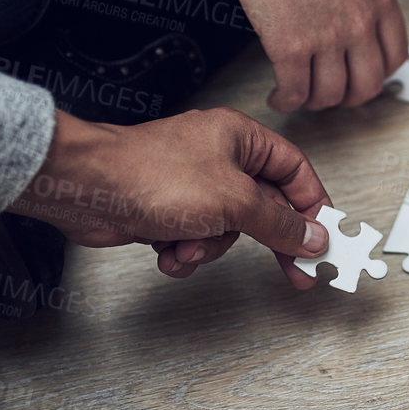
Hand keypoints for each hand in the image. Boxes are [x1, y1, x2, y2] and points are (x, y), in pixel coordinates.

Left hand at [9, 108, 330, 281]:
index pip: (295, 170)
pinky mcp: (168, 211)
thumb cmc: (149, 174)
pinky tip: (166, 250)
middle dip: (267, 239)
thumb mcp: (233, 201)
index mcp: (240, 138)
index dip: (313, 205)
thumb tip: (312, 234)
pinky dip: (183, 251)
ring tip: (187, 245)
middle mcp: (218, 158)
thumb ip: (279, 221)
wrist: (86, 189)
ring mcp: (192, 186)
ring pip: (228, 230)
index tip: (323, 237)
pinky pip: (196, 240)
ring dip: (209, 247)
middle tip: (295, 271)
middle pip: (264, 206)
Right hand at [153, 0, 408, 111]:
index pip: (395, 55)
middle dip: (350, 97)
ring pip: (332, 94)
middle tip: (332, 94)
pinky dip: (286, 101)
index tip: (362, 74)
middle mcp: (360, 22)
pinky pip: (296, 92)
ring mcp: (328, 38)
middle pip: (368, 84)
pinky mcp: (291, 48)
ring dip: (315, 102)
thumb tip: (350, 2)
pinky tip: (278, 97)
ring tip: (299, 95)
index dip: (379, 72)